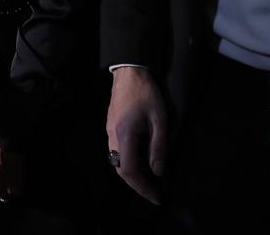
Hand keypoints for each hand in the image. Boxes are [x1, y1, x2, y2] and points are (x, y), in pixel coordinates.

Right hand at [106, 66, 168, 204]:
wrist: (129, 72)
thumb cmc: (146, 94)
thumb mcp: (160, 120)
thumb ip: (159, 147)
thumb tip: (159, 172)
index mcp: (124, 135)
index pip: (130, 171)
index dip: (142, 187)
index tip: (156, 196)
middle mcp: (112, 135)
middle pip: (120, 170)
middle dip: (137, 184)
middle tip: (154, 192)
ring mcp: (109, 130)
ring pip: (117, 161)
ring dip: (132, 174)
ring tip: (150, 179)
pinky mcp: (110, 126)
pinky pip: (117, 151)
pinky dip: (129, 162)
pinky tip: (142, 161)